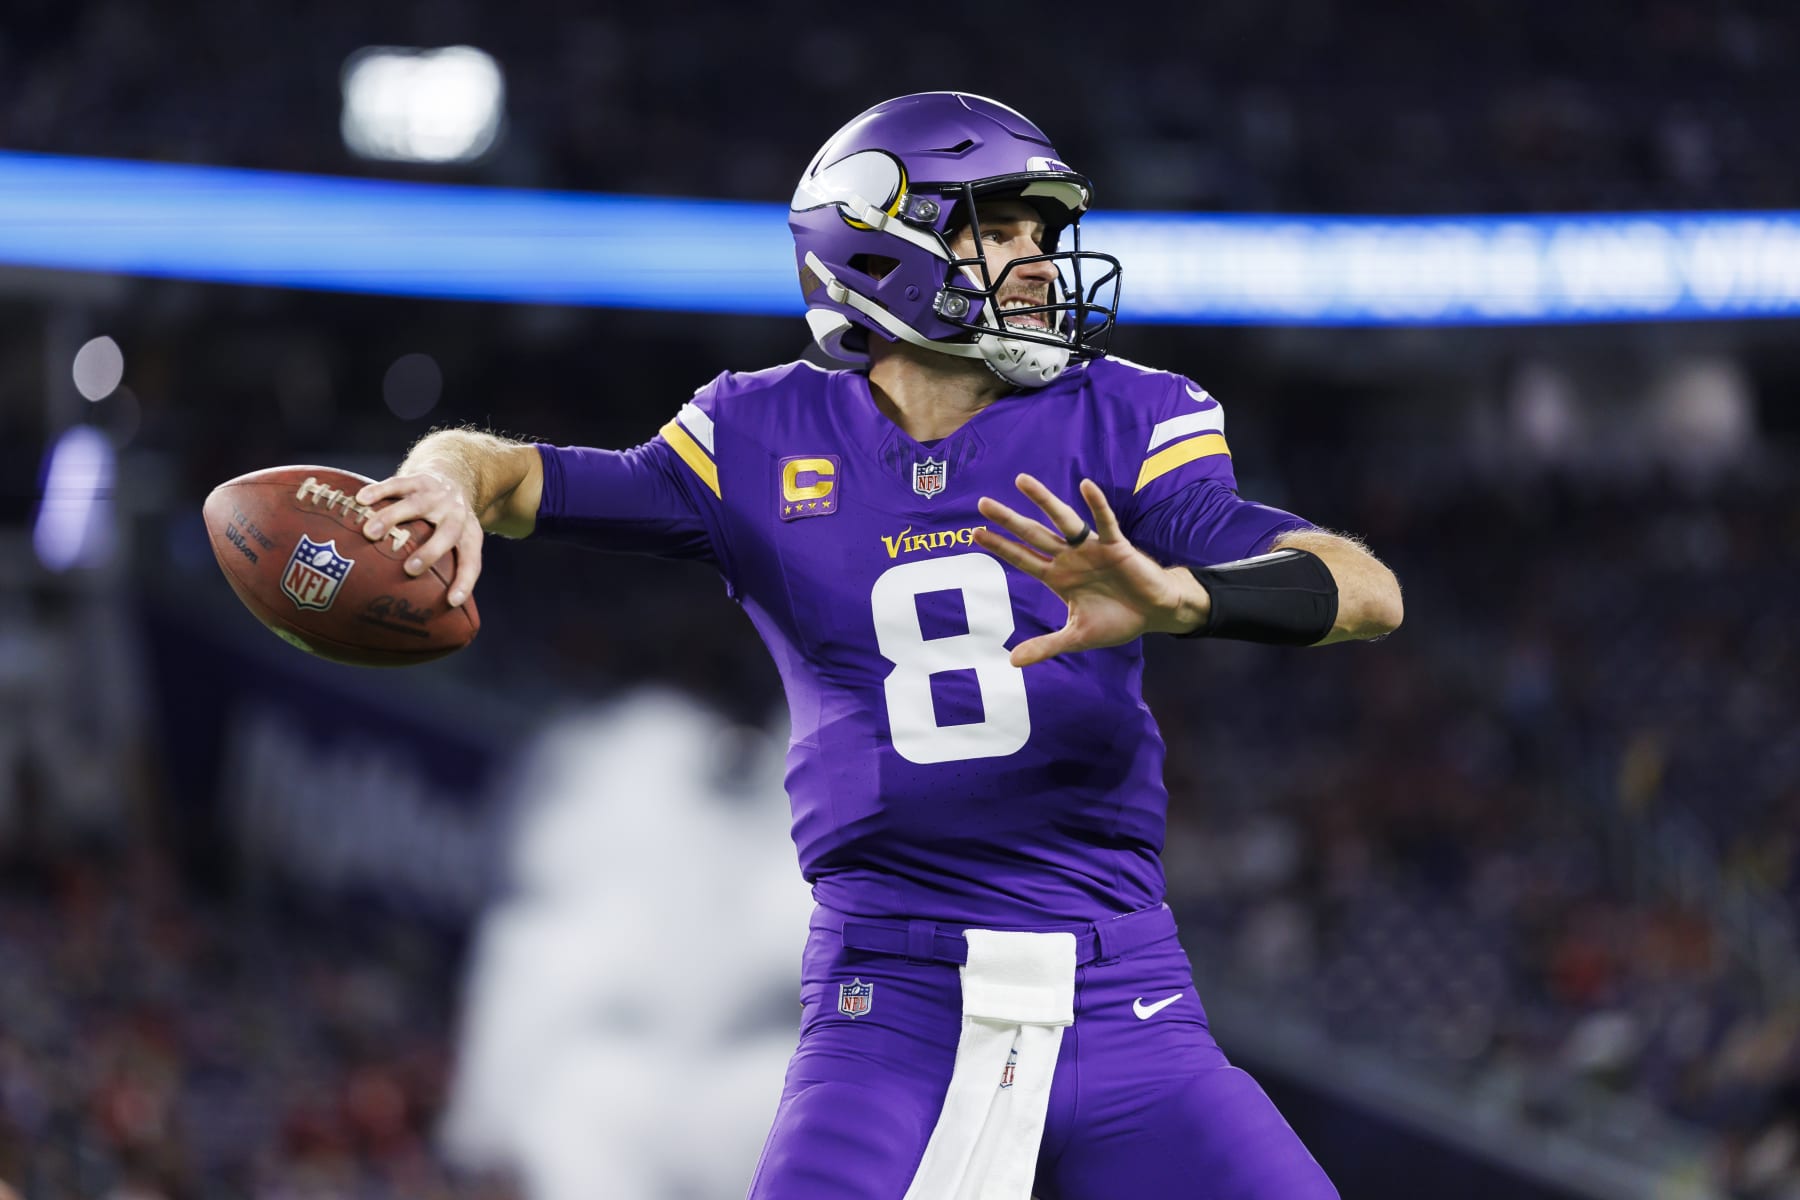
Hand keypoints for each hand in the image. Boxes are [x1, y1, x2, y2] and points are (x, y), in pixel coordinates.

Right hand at [354, 464, 482, 606]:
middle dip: (431, 551)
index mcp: (469, 534)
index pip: (472, 561)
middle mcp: (456, 514)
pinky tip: (360, 500)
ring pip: (416, 505)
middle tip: (410, 569)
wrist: (453, 476)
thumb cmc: (447, 524)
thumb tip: (418, 613)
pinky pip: (398, 483)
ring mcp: (437, 495)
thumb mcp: (457, 542)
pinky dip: (379, 491)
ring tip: (369, 534)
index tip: (452, 602)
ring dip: (392, 518)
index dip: (465, 581)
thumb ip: (442, 570)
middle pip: (449, 533)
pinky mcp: (418, 479)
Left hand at [974, 474, 1206, 666]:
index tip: (975, 533)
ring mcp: (1091, 549)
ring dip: (1043, 501)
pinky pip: (1105, 522)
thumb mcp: (1076, 637)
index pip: (1022, 558)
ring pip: (1063, 520)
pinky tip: (1086, 486)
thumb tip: (1012, 662)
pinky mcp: (1116, 546)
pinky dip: (1096, 505)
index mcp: (1057, 577)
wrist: (1153, 614)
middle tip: (983, 503)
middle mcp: (1069, 558)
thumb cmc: (1116, 621)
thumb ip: (1046, 646)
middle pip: (1033, 535)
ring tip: (1021, 481)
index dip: (1000, 546)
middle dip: (1009, 521)